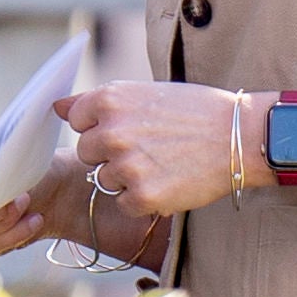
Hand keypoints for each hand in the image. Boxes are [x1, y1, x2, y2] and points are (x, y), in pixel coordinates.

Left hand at [58, 81, 246, 216]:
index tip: (130, 126)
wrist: (240, 136)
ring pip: (105, 180)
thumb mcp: (145, 94)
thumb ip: (97, 102)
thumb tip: (56, 107)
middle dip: (112, 153)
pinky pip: (124, 203)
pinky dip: (143, 199)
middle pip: (87, 153)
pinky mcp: (142, 196)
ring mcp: (126, 166)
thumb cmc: (195, 111)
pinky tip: (169, 180)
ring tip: (164, 162)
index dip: (103, 125)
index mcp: (110, 99)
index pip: (78, 120)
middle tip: (150, 147)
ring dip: (128, 177)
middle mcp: (112, 131)